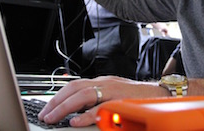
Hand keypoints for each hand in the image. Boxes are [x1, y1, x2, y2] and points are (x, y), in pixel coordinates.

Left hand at [38, 76, 169, 126]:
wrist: (158, 93)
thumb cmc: (135, 97)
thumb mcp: (112, 95)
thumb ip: (96, 100)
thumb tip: (75, 110)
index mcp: (101, 82)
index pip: (74, 85)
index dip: (58, 96)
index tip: (47, 108)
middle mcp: (104, 83)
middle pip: (74, 88)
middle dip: (56, 101)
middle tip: (44, 114)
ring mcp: (112, 90)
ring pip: (83, 95)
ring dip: (65, 107)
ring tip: (53, 118)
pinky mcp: (121, 100)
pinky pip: (101, 107)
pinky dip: (86, 115)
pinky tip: (75, 121)